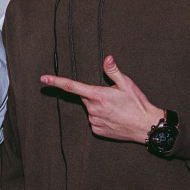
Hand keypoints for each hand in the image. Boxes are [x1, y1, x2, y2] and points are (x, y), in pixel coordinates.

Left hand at [40, 55, 161, 142]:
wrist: (145, 126)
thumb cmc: (137, 104)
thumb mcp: (127, 84)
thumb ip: (114, 71)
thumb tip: (107, 58)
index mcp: (98, 95)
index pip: (72, 86)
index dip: (56, 82)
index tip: (44, 78)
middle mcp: (93, 109)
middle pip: (85, 97)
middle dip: (94, 95)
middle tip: (111, 97)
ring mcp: (94, 121)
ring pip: (90, 109)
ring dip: (99, 107)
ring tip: (116, 109)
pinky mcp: (97, 130)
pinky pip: (95, 120)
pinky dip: (101, 117)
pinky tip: (114, 118)